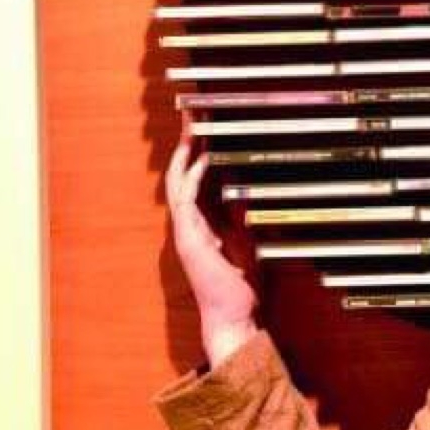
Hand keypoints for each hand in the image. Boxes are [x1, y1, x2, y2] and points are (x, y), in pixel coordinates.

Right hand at [166, 114, 258, 365]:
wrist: (235, 315)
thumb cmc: (243, 285)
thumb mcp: (250, 240)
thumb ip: (246, 215)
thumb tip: (250, 187)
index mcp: (204, 222)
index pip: (199, 178)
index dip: (202, 150)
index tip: (210, 126)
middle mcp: (191, 223)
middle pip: (184, 172)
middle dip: (189, 142)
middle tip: (195, 113)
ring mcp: (186, 230)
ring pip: (178, 181)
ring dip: (186, 152)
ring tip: (192, 125)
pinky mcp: (188, 238)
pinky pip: (185, 200)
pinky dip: (191, 177)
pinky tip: (202, 157)